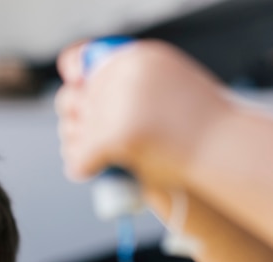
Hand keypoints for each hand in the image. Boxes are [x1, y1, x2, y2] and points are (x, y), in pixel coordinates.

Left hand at [55, 39, 228, 187]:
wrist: (225, 152)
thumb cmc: (199, 129)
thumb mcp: (166, 88)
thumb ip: (132, 84)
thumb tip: (77, 79)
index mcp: (137, 56)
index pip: (81, 64)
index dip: (77, 88)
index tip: (79, 103)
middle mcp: (125, 73)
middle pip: (70, 100)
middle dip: (73, 122)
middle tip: (79, 136)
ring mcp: (120, 103)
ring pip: (72, 132)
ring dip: (73, 147)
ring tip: (84, 156)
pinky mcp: (117, 136)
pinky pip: (81, 157)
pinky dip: (81, 167)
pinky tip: (86, 172)